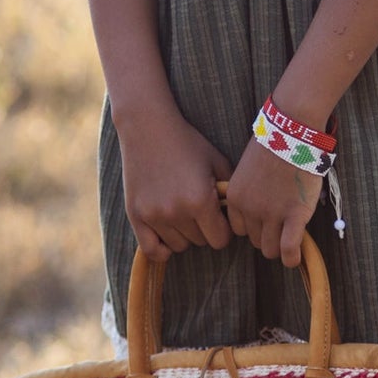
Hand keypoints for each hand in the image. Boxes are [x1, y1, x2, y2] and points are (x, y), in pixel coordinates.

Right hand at [118, 107, 232, 262]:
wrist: (148, 127)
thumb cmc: (187, 143)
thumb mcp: (217, 162)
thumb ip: (230, 192)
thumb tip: (241, 217)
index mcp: (201, 200)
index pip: (221, 240)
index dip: (224, 229)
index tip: (219, 216)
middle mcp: (177, 212)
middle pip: (200, 242)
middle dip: (204, 229)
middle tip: (198, 208)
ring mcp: (154, 215)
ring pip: (178, 246)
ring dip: (184, 235)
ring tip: (182, 212)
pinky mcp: (135, 215)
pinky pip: (152, 250)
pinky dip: (161, 249)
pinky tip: (167, 236)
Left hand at [225, 139, 323, 267]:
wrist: (293, 131)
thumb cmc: (275, 144)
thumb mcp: (249, 169)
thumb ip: (248, 192)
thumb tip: (256, 210)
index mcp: (236, 197)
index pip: (238, 229)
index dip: (253, 226)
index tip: (264, 221)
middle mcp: (250, 208)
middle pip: (254, 240)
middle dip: (267, 235)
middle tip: (280, 225)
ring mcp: (272, 213)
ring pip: (270, 248)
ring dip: (279, 247)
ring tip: (289, 238)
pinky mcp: (294, 215)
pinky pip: (288, 248)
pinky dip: (291, 258)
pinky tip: (295, 258)